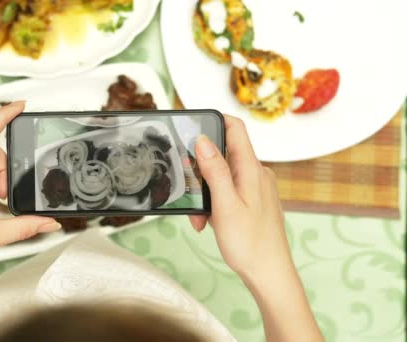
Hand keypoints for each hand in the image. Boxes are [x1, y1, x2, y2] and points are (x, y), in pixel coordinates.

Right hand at [189, 115, 322, 341]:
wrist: (269, 274)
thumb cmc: (250, 244)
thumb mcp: (225, 205)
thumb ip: (215, 171)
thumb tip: (203, 140)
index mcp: (252, 169)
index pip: (235, 128)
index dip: (213, 121)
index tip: (191, 127)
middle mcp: (256, 174)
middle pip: (223, 154)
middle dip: (201, 171)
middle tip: (190, 191)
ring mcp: (255, 188)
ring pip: (222, 176)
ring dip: (205, 192)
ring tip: (200, 217)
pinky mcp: (252, 201)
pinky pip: (228, 192)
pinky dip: (214, 203)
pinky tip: (209, 221)